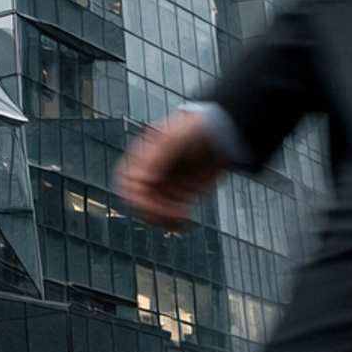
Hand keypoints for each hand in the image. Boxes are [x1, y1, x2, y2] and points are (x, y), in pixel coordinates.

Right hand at [114, 111, 231, 229]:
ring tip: (180, 219)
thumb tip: (139, 181)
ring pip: (153, 212)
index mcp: (143, 154)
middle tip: (169, 213)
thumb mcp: (173, 140)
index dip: (135, 194)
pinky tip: (184, 221)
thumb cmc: (197, 128)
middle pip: (139, 201)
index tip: (149, 201)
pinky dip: (174, 223)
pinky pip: (169, 215)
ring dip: (163, 220)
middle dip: (152, 210)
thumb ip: (155, 160)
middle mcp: (152, 171)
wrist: (225, 134)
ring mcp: (166, 184)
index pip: (126, 181)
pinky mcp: (181, 195)